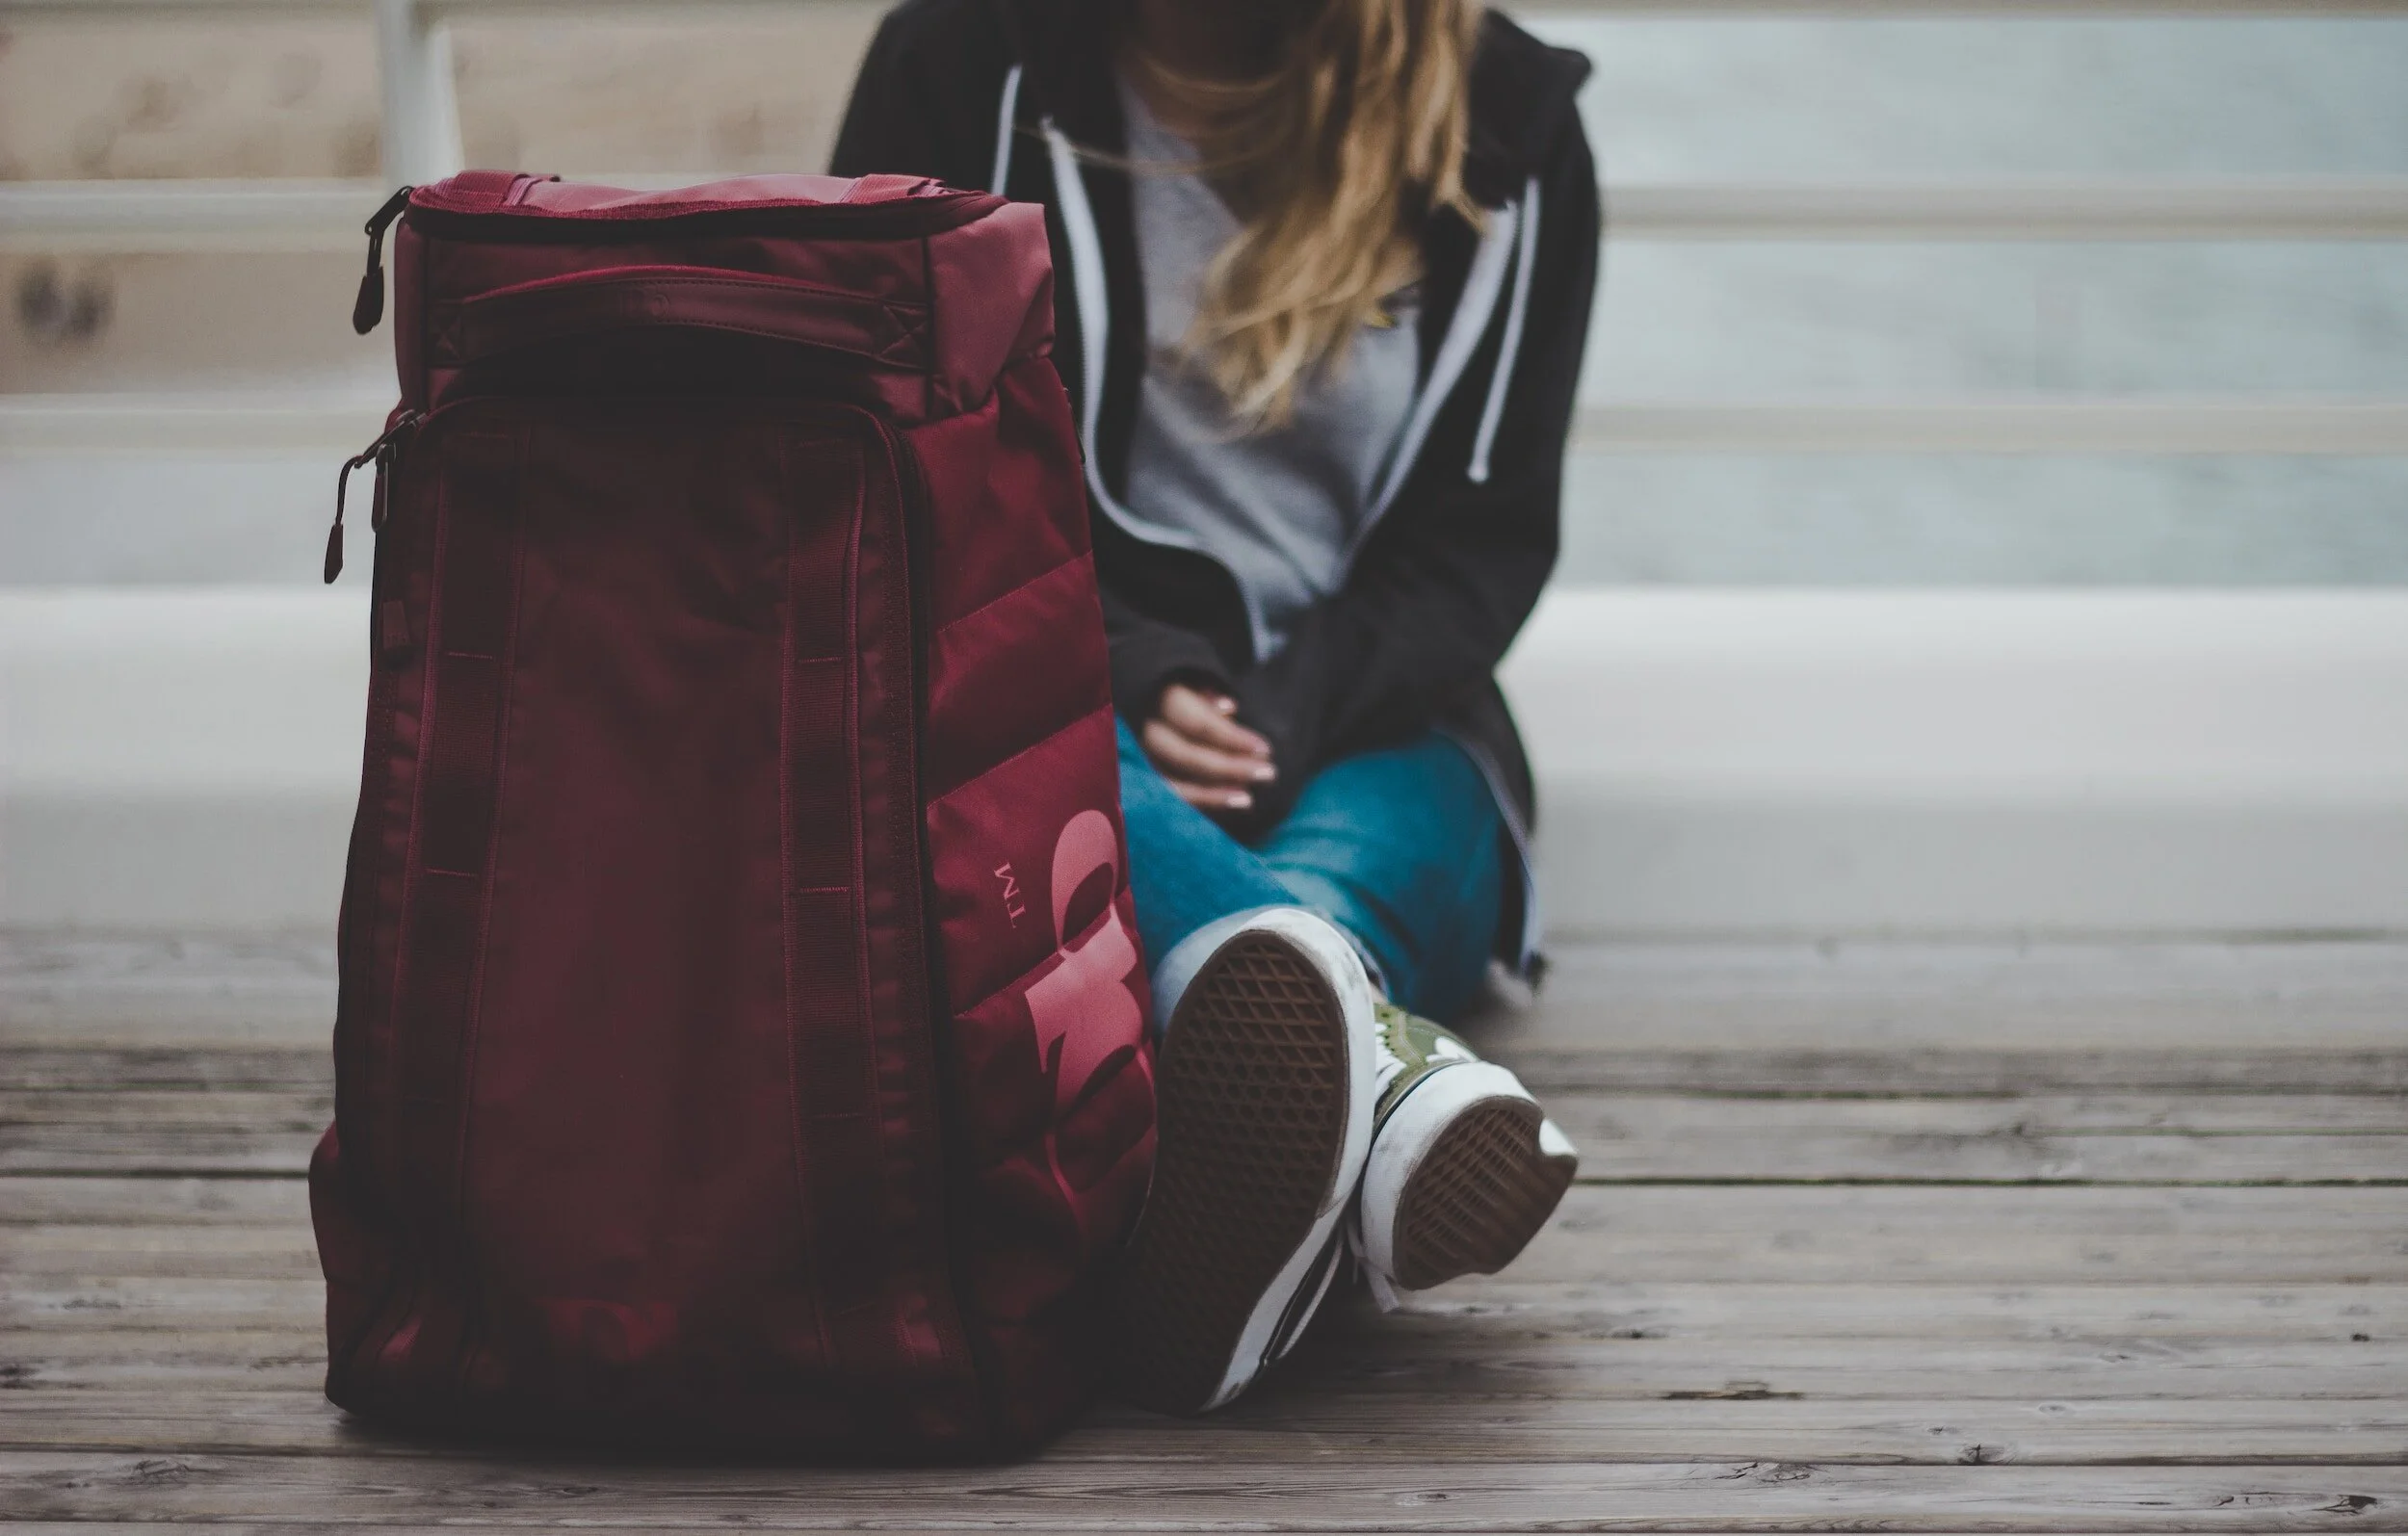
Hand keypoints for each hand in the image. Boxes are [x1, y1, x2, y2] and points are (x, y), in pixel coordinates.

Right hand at [1143, 683, 1275, 812]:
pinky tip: (1225, 803)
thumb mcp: (1198, 682)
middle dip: (1228, 767)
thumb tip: (1228, 708)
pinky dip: (1197, 801)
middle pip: (1185, 754)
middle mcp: (1143, 728)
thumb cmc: (1188, 691)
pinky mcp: (1142, 775)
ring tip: (1247, 799)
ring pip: (1171, 781)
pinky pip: (1168, 794)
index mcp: (1158, 697)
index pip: (1195, 722)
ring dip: (1212, 794)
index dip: (1230, 737)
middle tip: (1268, 774)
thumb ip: (1210, 697)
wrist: (1153, 697)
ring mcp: (1139, 754)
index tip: (1264, 749)